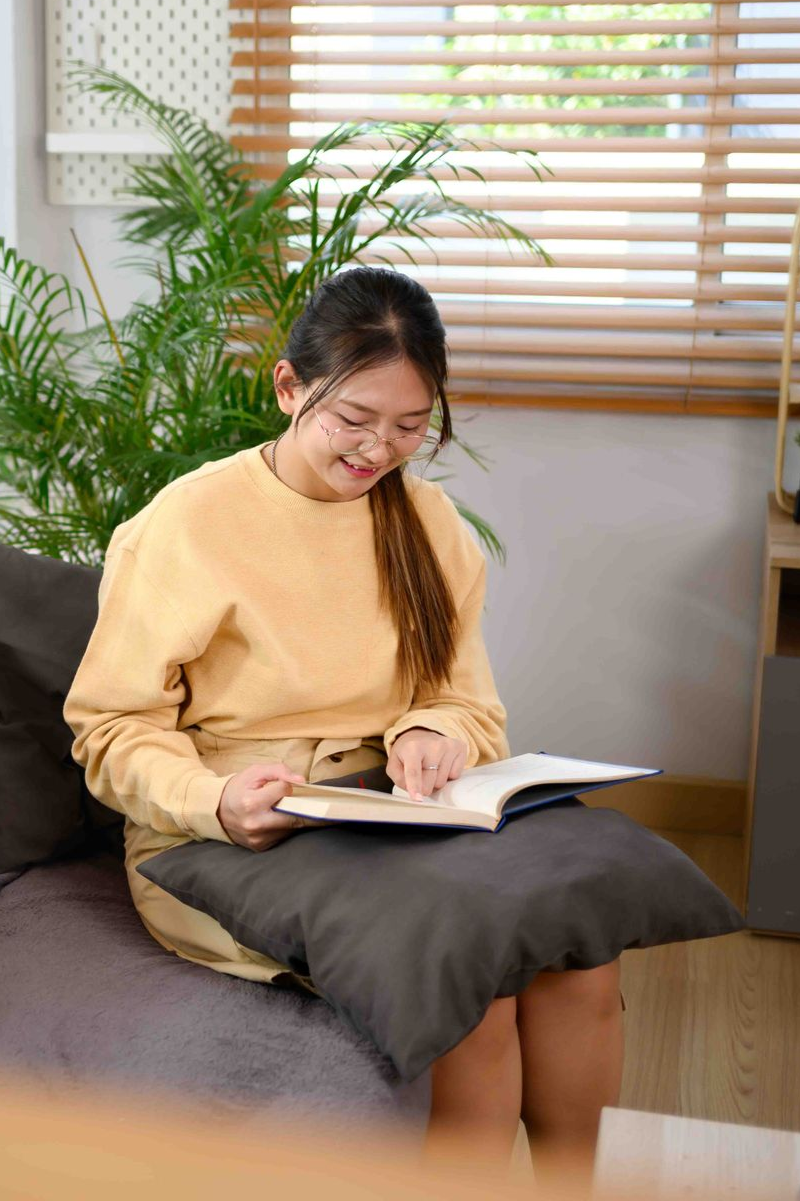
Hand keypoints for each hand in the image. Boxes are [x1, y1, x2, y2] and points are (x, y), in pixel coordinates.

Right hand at [216, 762, 335, 851]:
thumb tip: (301, 781)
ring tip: (283, 808)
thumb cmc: (238, 789)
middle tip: (303, 800)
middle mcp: (255, 824)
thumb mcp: (254, 772)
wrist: (216, 811)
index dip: (286, 785)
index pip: (284, 790)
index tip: (283, 785)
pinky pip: (282, 836)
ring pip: (291, 827)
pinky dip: (284, 827)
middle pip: (294, 816)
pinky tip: (275, 819)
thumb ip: (279, 770)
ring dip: (293, 816)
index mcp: (251, 803)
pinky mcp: (260, 847)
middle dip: (301, 806)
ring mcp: (258, 838)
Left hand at [385, 727, 467, 800]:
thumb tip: (416, 792)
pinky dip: (448, 774)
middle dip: (424, 785)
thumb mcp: (395, 764)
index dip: (415, 786)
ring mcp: (448, 746)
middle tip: (421, 772)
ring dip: (435, 780)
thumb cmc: (407, 753)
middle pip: (429, 783)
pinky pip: (455, 775)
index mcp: (412, 748)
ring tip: (431, 766)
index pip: (414, 772)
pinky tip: (442, 763)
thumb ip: (399, 779)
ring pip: (442, 782)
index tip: (418, 799)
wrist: (421, 734)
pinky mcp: (460, 748)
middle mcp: (432, 745)